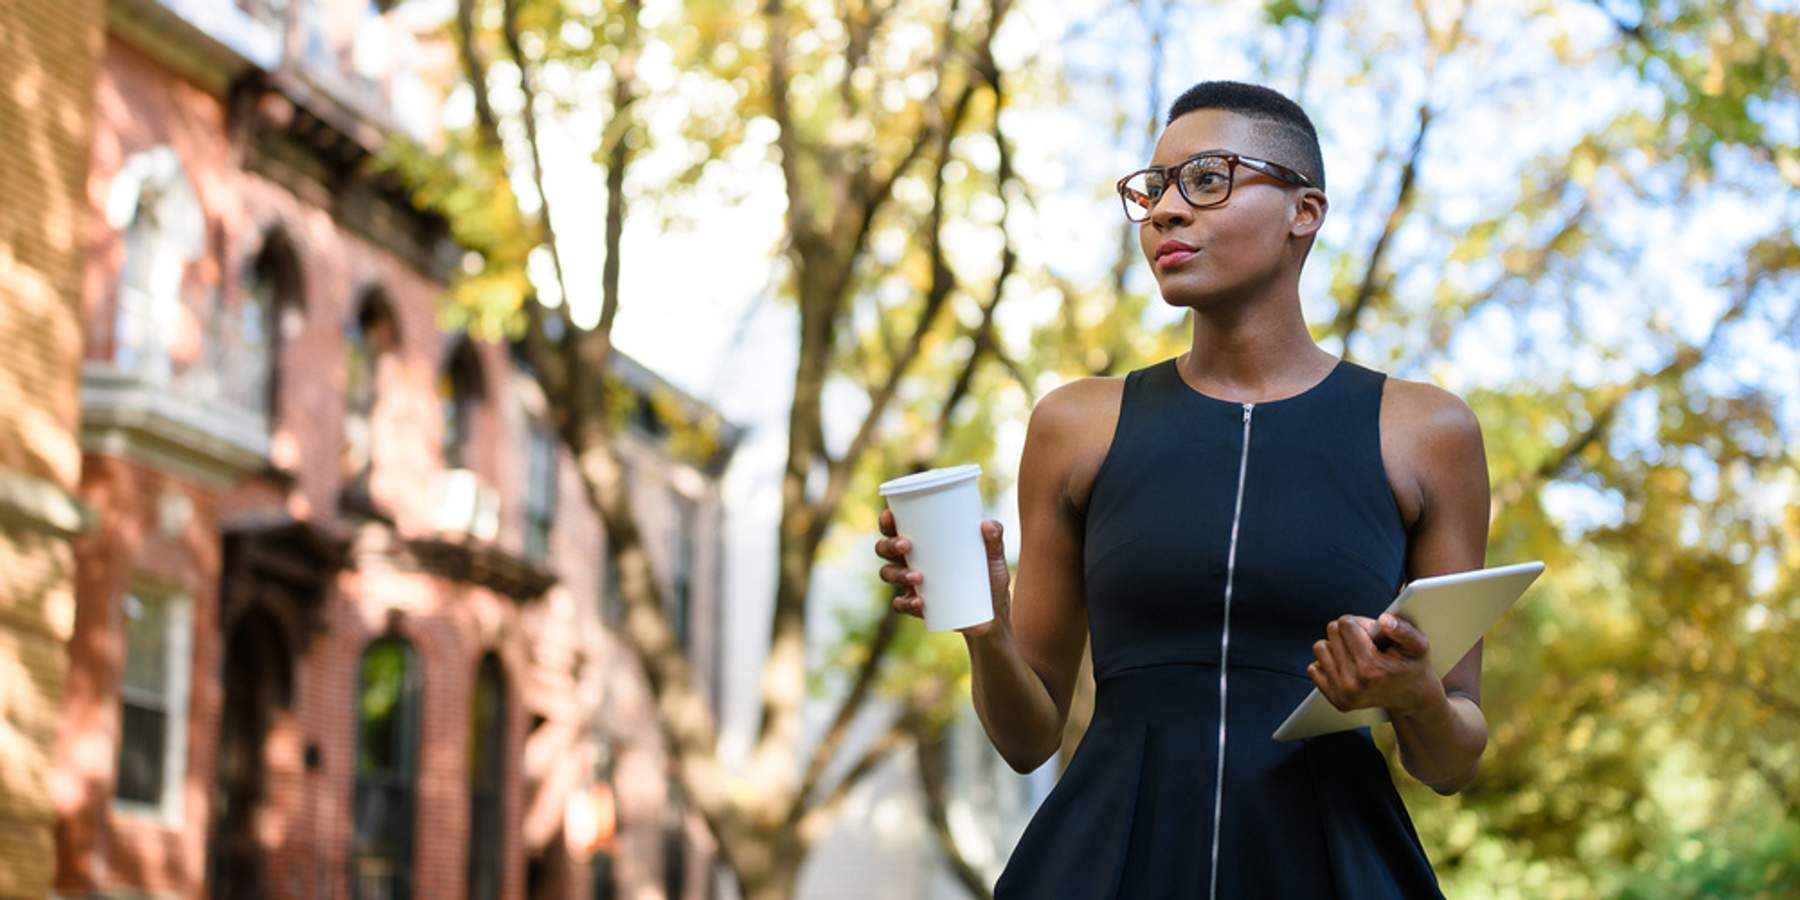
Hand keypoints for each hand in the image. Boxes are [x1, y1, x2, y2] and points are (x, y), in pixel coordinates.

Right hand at [875, 508, 1011, 639]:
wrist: (993, 616)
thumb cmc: (990, 578)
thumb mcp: (995, 558)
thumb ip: (995, 540)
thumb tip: (987, 524)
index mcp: (923, 543)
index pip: (895, 528)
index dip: (887, 522)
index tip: (890, 516)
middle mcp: (910, 561)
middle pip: (884, 549)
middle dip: (889, 546)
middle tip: (906, 546)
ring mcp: (912, 585)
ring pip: (888, 574)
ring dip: (897, 574)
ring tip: (918, 577)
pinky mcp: (918, 607)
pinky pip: (902, 604)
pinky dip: (905, 603)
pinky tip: (918, 601)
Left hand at [1307, 613, 1442, 717]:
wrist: (1412, 697)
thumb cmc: (1412, 666)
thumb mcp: (1418, 646)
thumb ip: (1404, 630)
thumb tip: (1384, 620)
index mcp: (1371, 669)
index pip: (1345, 624)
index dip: (1360, 623)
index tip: (1373, 633)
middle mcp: (1353, 684)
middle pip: (1332, 632)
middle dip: (1349, 632)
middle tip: (1367, 644)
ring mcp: (1342, 694)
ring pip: (1320, 648)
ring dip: (1336, 646)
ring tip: (1357, 654)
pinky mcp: (1335, 699)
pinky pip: (1313, 668)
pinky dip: (1329, 662)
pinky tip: (1348, 666)